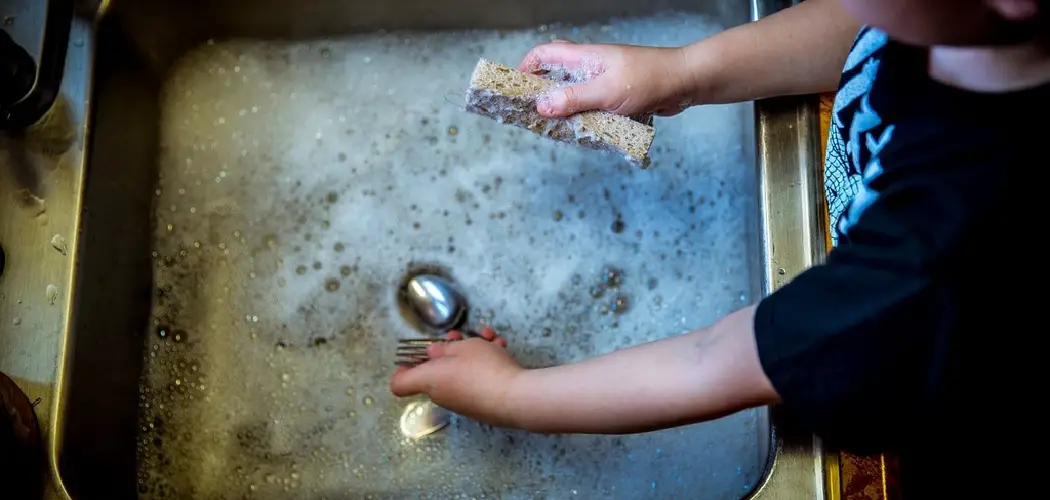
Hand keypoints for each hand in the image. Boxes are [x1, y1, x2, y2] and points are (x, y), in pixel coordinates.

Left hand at [390, 328, 522, 426]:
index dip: (402, 368)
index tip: (413, 355)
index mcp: (429, 380)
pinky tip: (501, 349)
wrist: (514, 398)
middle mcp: (442, 394)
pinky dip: (485, 365)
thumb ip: (445, 348)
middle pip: (435, 371)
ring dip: (473, 352)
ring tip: (490, 337)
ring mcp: (462, 402)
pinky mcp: (481, 404)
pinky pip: (476, 381)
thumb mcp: (463, 347)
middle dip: (449, 350)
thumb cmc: (483, 369)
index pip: (400, 384)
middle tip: (460, 336)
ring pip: (460, 372)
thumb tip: (432, 354)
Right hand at [519, 40, 695, 117]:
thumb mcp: (605, 92)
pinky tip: (581, 133)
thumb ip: (573, 99)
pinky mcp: (615, 97)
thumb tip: (541, 105)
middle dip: (541, 94)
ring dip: (564, 110)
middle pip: (556, 76)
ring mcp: (603, 82)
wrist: (684, 83)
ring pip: (574, 95)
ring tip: (554, 129)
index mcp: (585, 58)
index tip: (514, 88)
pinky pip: (591, 107)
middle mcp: (591, 68)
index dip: (527, 67)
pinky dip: (583, 118)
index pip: (545, 53)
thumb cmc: (648, 80)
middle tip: (531, 116)